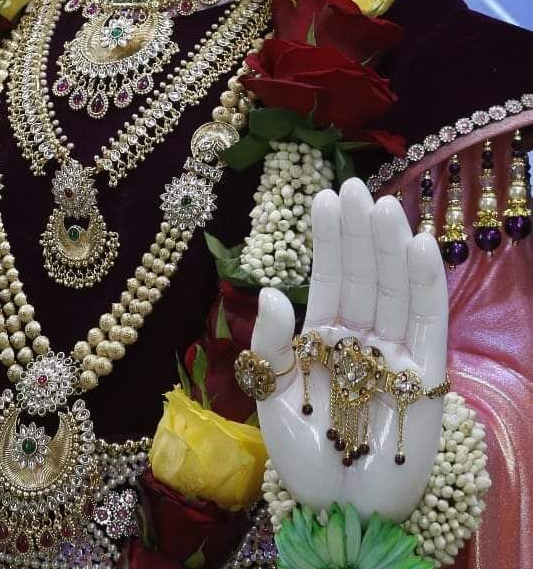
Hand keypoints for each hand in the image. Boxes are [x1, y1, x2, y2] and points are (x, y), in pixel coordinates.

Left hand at [252, 177, 447, 522]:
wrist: (340, 514)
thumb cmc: (303, 461)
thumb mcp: (270, 400)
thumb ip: (270, 346)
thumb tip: (272, 289)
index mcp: (325, 340)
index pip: (330, 278)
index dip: (329, 239)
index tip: (324, 195)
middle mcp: (362, 340)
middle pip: (365, 275)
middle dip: (359, 230)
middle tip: (355, 184)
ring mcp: (396, 356)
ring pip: (395, 289)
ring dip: (390, 246)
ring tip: (383, 205)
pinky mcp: (427, 379)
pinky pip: (429, 324)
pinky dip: (425, 284)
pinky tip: (418, 246)